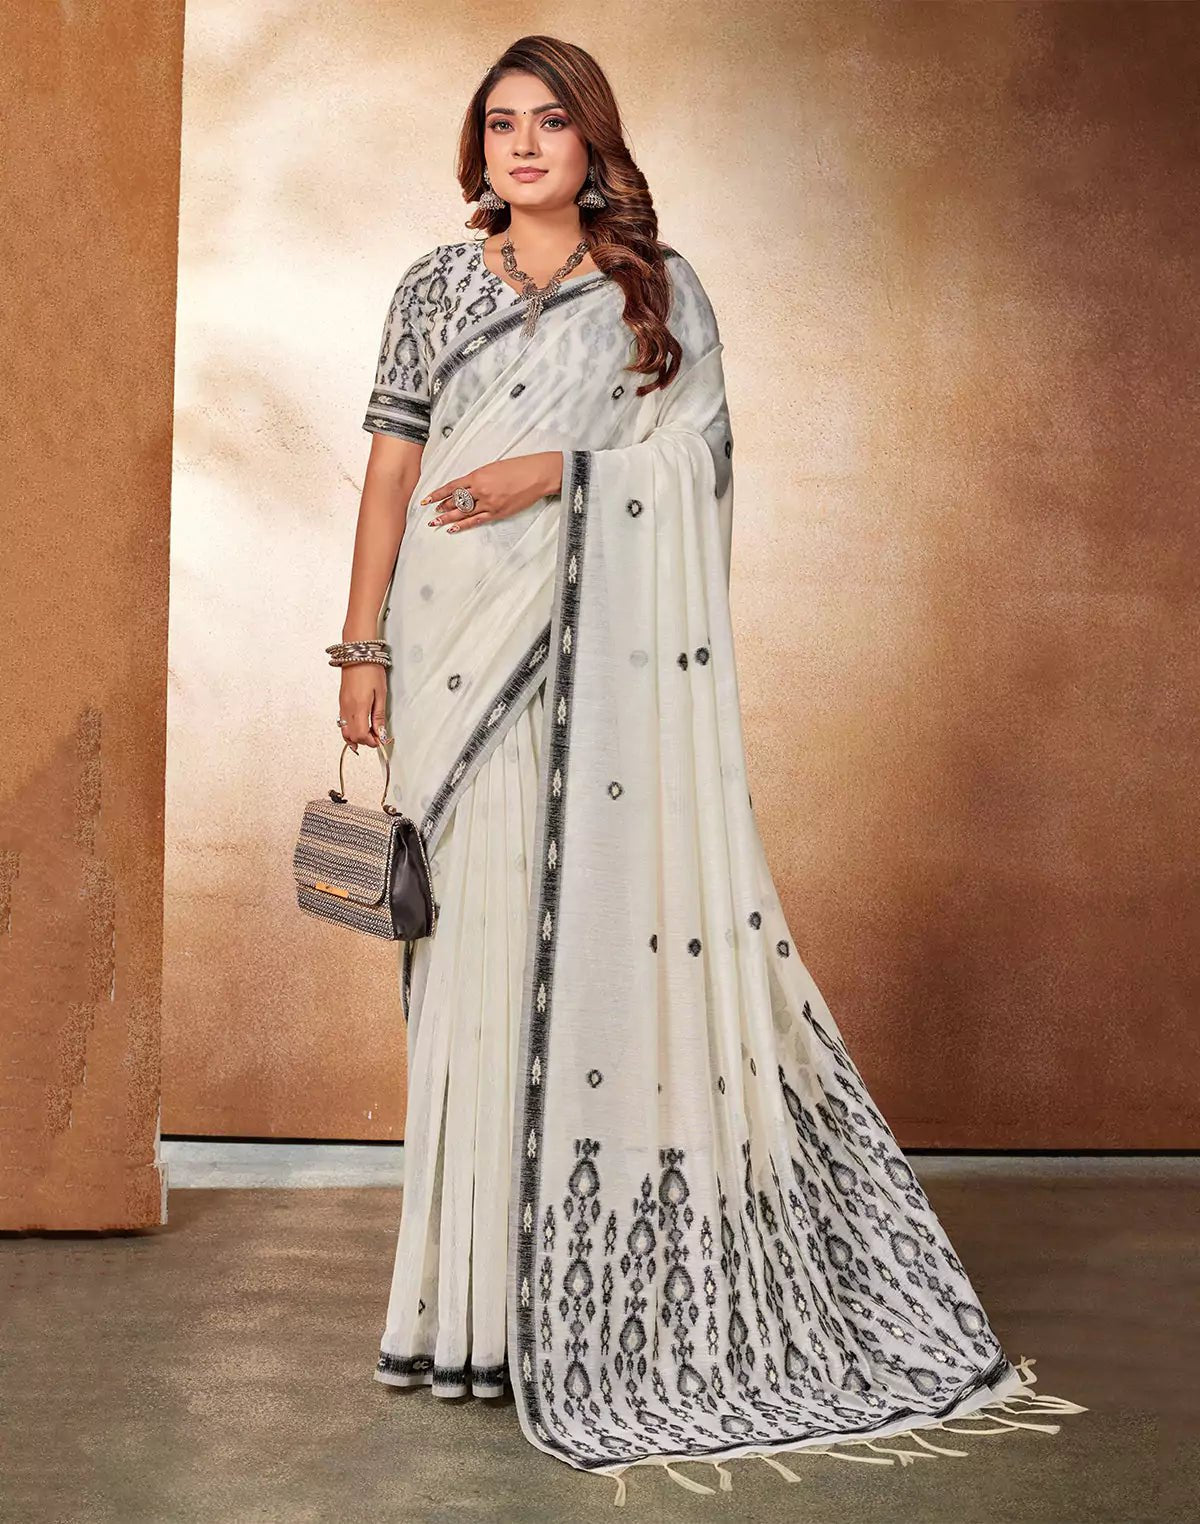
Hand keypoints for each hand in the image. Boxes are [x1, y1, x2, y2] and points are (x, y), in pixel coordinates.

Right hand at [338, 662, 388, 749]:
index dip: (371, 742)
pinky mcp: (341, 702)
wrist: (357, 655)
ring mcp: (342, 706)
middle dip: (365, 741)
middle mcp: (347, 709)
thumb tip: (380, 733)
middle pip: (352, 736)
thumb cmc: (370, 670)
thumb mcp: (381, 694)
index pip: (361, 735)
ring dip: (356, 737)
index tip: (380, 740)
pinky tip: (360, 727)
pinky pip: (342, 722)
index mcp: (358, 707)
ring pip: (345, 731)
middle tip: (377, 738)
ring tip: (369, 734)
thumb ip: (379, 716)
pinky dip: (350, 729)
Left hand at [420, 451, 563, 531]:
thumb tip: (467, 486)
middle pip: (455, 501)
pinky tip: (453, 528)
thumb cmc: (518, 467)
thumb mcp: (494, 467)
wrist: (537, 475)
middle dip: (442, 507)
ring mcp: (488, 503)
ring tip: (436, 522)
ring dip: (448, 518)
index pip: (452, 487)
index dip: (438, 494)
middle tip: (432, 513)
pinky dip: (464, 525)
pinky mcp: (498, 512)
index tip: (427, 499)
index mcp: (477, 475)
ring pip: (463, 512)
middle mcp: (480, 490)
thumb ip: (479, 477)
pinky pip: (477, 520)